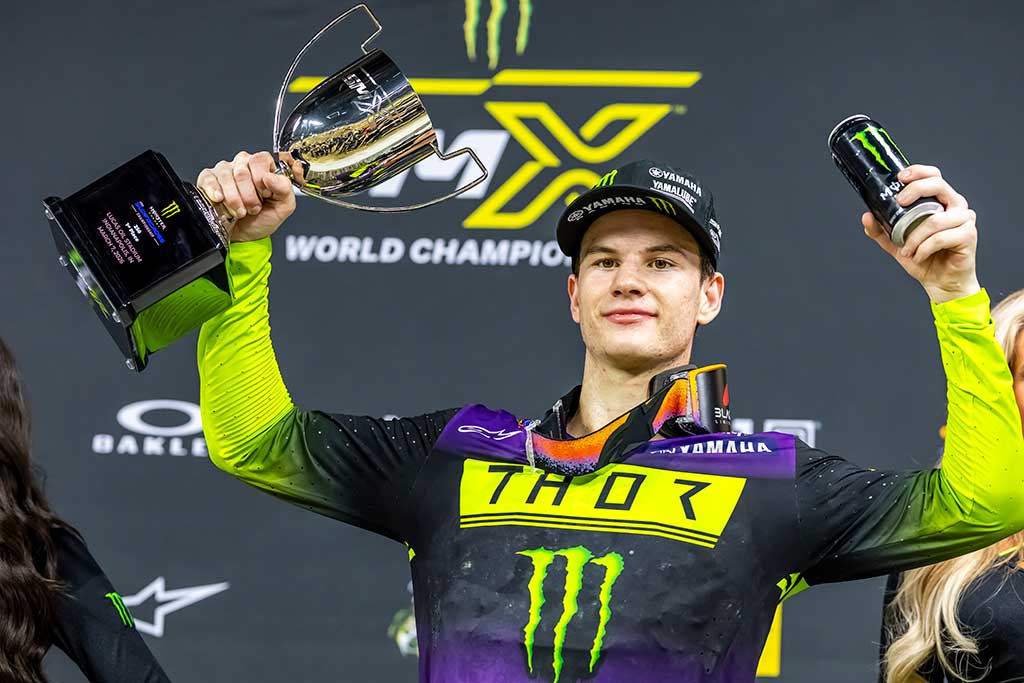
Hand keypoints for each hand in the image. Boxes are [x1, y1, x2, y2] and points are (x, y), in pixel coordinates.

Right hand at [196, 151, 299, 242]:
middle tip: (253, 208)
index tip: (264, 194)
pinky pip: (208, 179)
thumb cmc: (263, 218)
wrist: (245, 237)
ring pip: (226, 176)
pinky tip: (220, 200)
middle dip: (249, 196)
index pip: (260, 159)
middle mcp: (243, 165)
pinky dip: (214, 191)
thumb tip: (270, 176)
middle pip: (242, 170)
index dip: (261, 179)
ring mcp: (224, 171)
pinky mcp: (208, 179)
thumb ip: (285, 189)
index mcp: (263, 167)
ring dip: (234, 199)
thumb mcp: (283, 207)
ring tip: (240, 211)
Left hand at [862, 164, 979, 303]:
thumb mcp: (896, 243)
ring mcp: (965, 220)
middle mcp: (956, 206)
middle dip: (915, 191)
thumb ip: (881, 230)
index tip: (900, 178)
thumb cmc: (924, 259)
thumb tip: (867, 216)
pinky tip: (918, 257)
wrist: (940, 283)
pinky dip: (924, 249)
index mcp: (941, 201)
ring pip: (933, 220)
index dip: (918, 172)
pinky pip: (940, 238)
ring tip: (906, 250)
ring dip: (914, 237)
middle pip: (938, 186)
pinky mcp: (968, 236)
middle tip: (899, 203)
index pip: (934, 176)